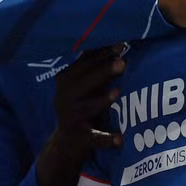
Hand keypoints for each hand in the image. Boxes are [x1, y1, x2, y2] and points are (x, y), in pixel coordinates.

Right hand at [36, 47, 124, 185]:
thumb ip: (97, 68)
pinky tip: (120, 139)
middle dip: (102, 72)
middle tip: (121, 62)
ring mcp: (69, 118)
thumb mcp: (85, 85)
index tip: (119, 43)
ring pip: (85, 108)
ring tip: (117, 93)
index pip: (82, 63)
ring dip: (101, 101)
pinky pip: (93, 138)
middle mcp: (63, 98)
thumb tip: (121, 42)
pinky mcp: (79, 138)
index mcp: (65, 81)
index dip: (99, 53)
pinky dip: (107, 139)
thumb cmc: (83, 104)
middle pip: (81, 83)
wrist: (67, 143)